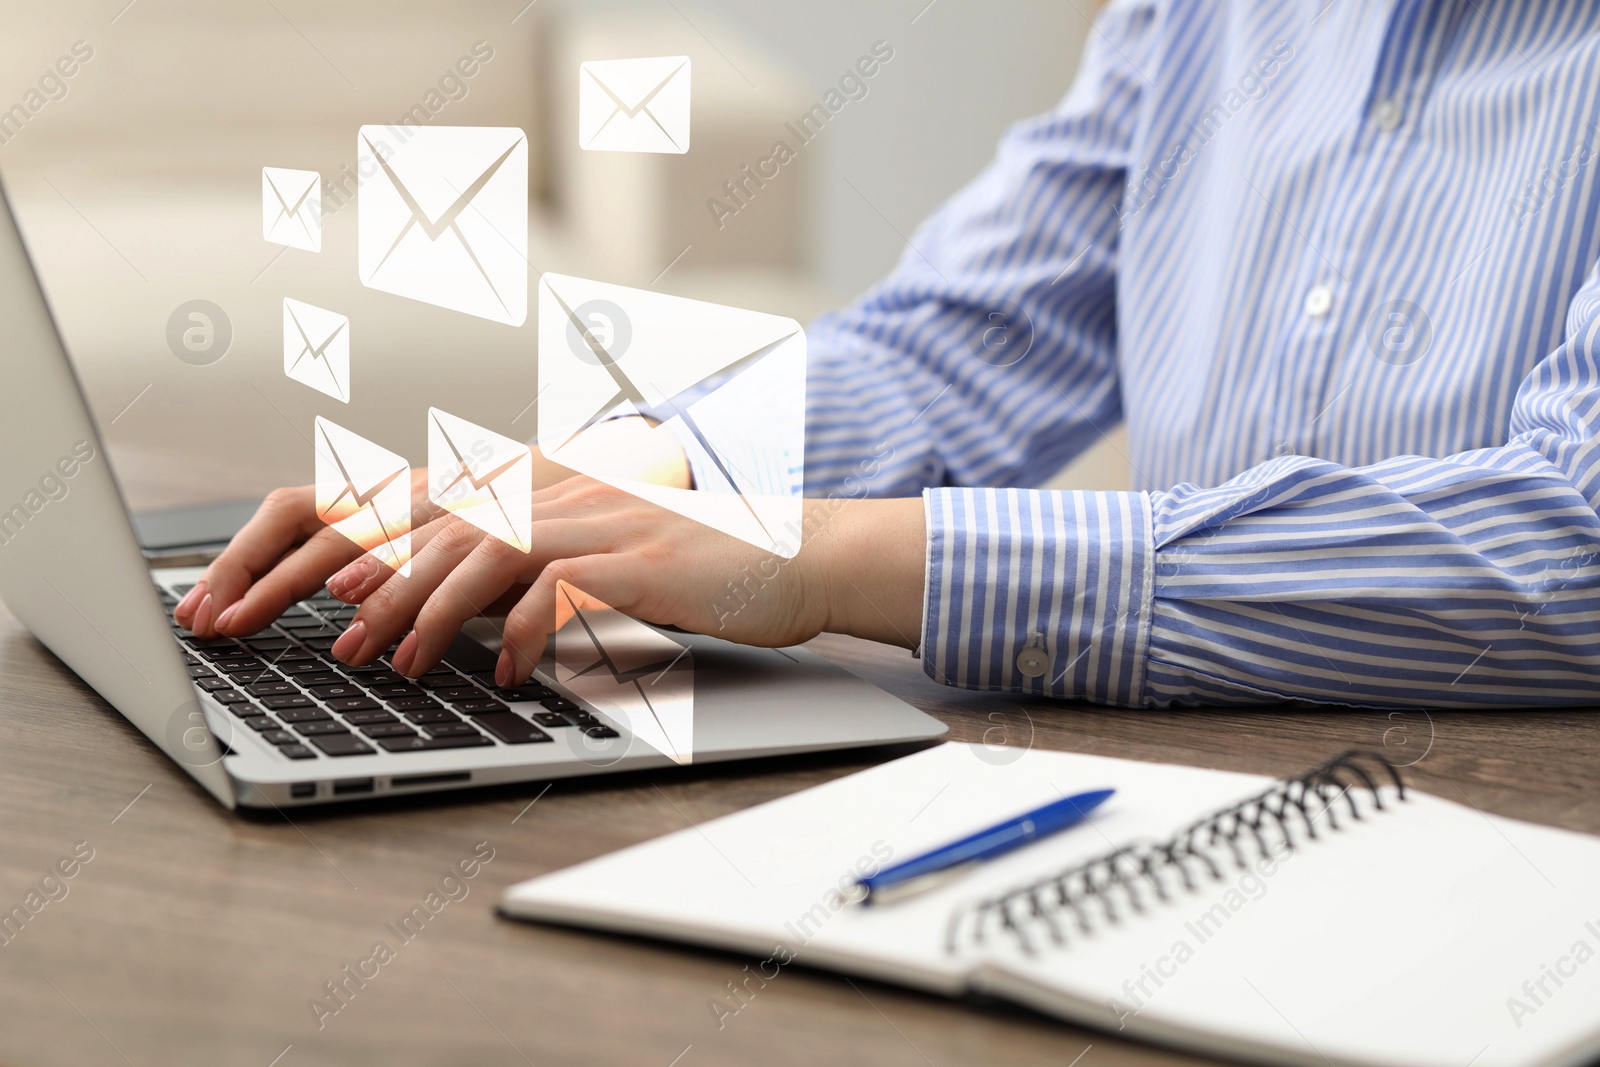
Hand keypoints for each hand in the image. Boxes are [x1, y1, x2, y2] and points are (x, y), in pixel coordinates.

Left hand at [172, 415, 690, 640]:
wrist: (791, 555)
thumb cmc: (685, 571)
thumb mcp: (587, 566)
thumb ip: (516, 577)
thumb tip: (446, 618)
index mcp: (530, 495)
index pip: (409, 504)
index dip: (330, 543)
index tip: (272, 595)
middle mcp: (554, 497)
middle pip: (428, 523)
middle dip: (347, 578)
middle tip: (297, 633)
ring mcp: (598, 524)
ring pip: (487, 548)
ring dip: (428, 608)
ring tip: (389, 662)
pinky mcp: (642, 561)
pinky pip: (568, 587)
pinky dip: (530, 630)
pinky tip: (510, 672)